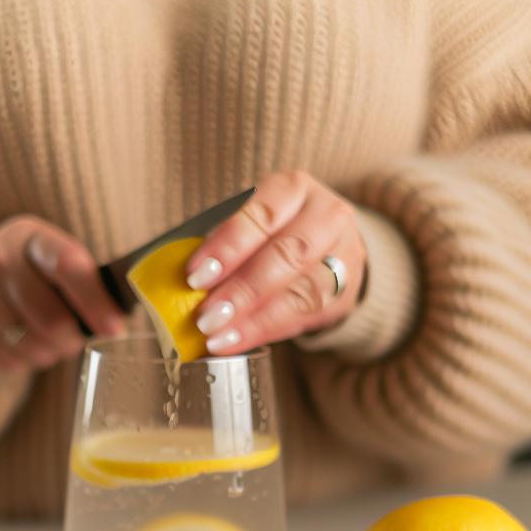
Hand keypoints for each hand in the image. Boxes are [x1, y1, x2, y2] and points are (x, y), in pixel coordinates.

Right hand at [0, 216, 126, 370]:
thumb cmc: (35, 274)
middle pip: (51, 318)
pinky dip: (26, 362)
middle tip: (75, 337)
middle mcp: (0, 257)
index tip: (114, 328)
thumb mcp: (56, 260)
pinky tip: (23, 345)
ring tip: (49, 341)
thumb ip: (87, 282)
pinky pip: (10, 361)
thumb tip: (118, 319)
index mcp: (34, 237)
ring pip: (32, 344)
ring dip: (51, 353)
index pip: (67, 265)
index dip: (94, 301)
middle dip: (72, 338)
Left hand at [183, 170, 366, 355]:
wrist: (330, 246)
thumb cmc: (276, 230)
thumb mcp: (253, 220)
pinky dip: (265, 331)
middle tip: (205, 315)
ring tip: (217, 337)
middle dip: (242, 289)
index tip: (195, 275)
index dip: (229, 246)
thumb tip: (186, 278)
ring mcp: (342, 256)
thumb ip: (225, 242)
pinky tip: (237, 341)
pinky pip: (304, 316)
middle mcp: (326, 217)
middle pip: (286, 254)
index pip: (262, 215)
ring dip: (253, 319)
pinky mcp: (344, 294)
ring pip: (299, 292)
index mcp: (294, 189)